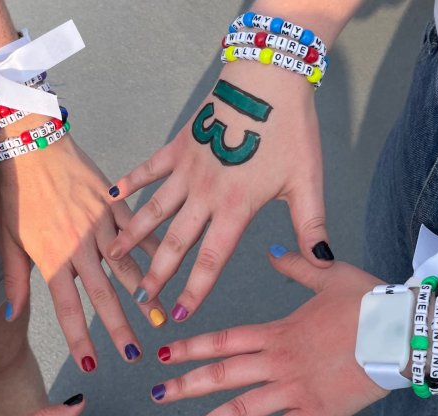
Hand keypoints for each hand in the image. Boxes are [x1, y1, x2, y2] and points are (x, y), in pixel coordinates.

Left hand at [0, 134, 168, 368]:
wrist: (31, 145)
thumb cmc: (17, 193)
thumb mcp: (8, 238)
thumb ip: (16, 279)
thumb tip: (12, 314)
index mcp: (52, 257)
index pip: (67, 308)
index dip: (80, 339)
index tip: (93, 365)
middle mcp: (80, 246)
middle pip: (103, 295)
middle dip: (120, 327)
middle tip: (135, 355)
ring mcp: (101, 225)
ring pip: (127, 266)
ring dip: (145, 294)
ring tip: (161, 318)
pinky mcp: (114, 204)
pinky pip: (138, 232)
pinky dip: (153, 250)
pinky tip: (168, 266)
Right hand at [106, 60, 332, 322]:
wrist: (269, 80)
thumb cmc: (291, 130)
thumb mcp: (307, 182)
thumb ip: (312, 225)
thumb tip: (324, 260)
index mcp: (236, 208)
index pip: (212, 259)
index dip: (195, 290)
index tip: (180, 314)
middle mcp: (205, 195)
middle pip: (176, 243)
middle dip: (157, 273)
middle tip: (141, 297)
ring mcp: (188, 170)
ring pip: (155, 210)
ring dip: (134, 234)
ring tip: (113, 254)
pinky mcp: (179, 146)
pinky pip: (149, 167)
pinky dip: (131, 180)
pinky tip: (113, 193)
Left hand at [151, 250, 387, 415]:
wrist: (405, 333)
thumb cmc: (370, 304)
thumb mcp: (329, 276)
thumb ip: (296, 267)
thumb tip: (274, 254)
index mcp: (277, 331)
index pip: (223, 340)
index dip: (190, 348)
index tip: (165, 356)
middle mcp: (277, 361)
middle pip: (220, 376)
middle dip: (185, 387)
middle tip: (157, 395)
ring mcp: (293, 390)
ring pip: (240, 411)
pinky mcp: (314, 414)